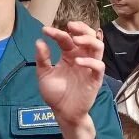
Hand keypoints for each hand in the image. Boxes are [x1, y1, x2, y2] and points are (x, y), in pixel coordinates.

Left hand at [37, 21, 103, 138]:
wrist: (63, 112)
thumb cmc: (55, 94)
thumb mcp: (44, 75)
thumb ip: (42, 59)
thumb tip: (40, 41)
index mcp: (70, 55)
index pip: (67, 39)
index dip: (57, 32)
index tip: (45, 30)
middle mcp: (81, 58)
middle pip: (88, 36)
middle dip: (81, 28)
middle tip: (70, 26)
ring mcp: (89, 68)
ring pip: (98, 46)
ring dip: (88, 40)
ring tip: (75, 39)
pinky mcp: (95, 79)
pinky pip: (98, 66)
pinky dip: (90, 61)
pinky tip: (77, 61)